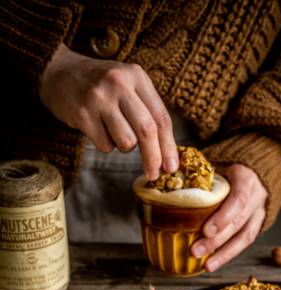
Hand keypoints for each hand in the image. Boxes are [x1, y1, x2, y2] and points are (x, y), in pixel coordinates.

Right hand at [39, 44, 178, 179]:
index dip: (169, 146)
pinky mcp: (82, 114)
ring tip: (114, 131)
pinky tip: (97, 128)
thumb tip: (167, 155)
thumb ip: (148, 112)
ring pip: (126, 142)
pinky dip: (105, 144)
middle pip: (147, 131)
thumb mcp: (128, 87)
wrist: (58, 73)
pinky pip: (105, 146)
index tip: (172, 167)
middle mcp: (119, 84)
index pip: (161, 117)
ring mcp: (99, 99)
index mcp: (137, 76)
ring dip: (125, 147)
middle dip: (153, 158)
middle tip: (154, 174)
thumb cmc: (102, 87)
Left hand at [191, 164, 266, 270]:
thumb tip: (168, 178)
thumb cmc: (230, 168)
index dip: (224, 217)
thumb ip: (199, 173)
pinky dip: (227, 255)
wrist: (257, 172)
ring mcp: (259, 213)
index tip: (207, 230)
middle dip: (217, 240)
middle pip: (238, 222)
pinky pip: (244, 243)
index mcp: (246, 178)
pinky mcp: (257, 225)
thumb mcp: (218, 164)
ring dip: (224, 254)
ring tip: (206, 266)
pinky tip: (212, 264)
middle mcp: (256, 197)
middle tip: (195, 251)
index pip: (239, 199)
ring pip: (245, 237)